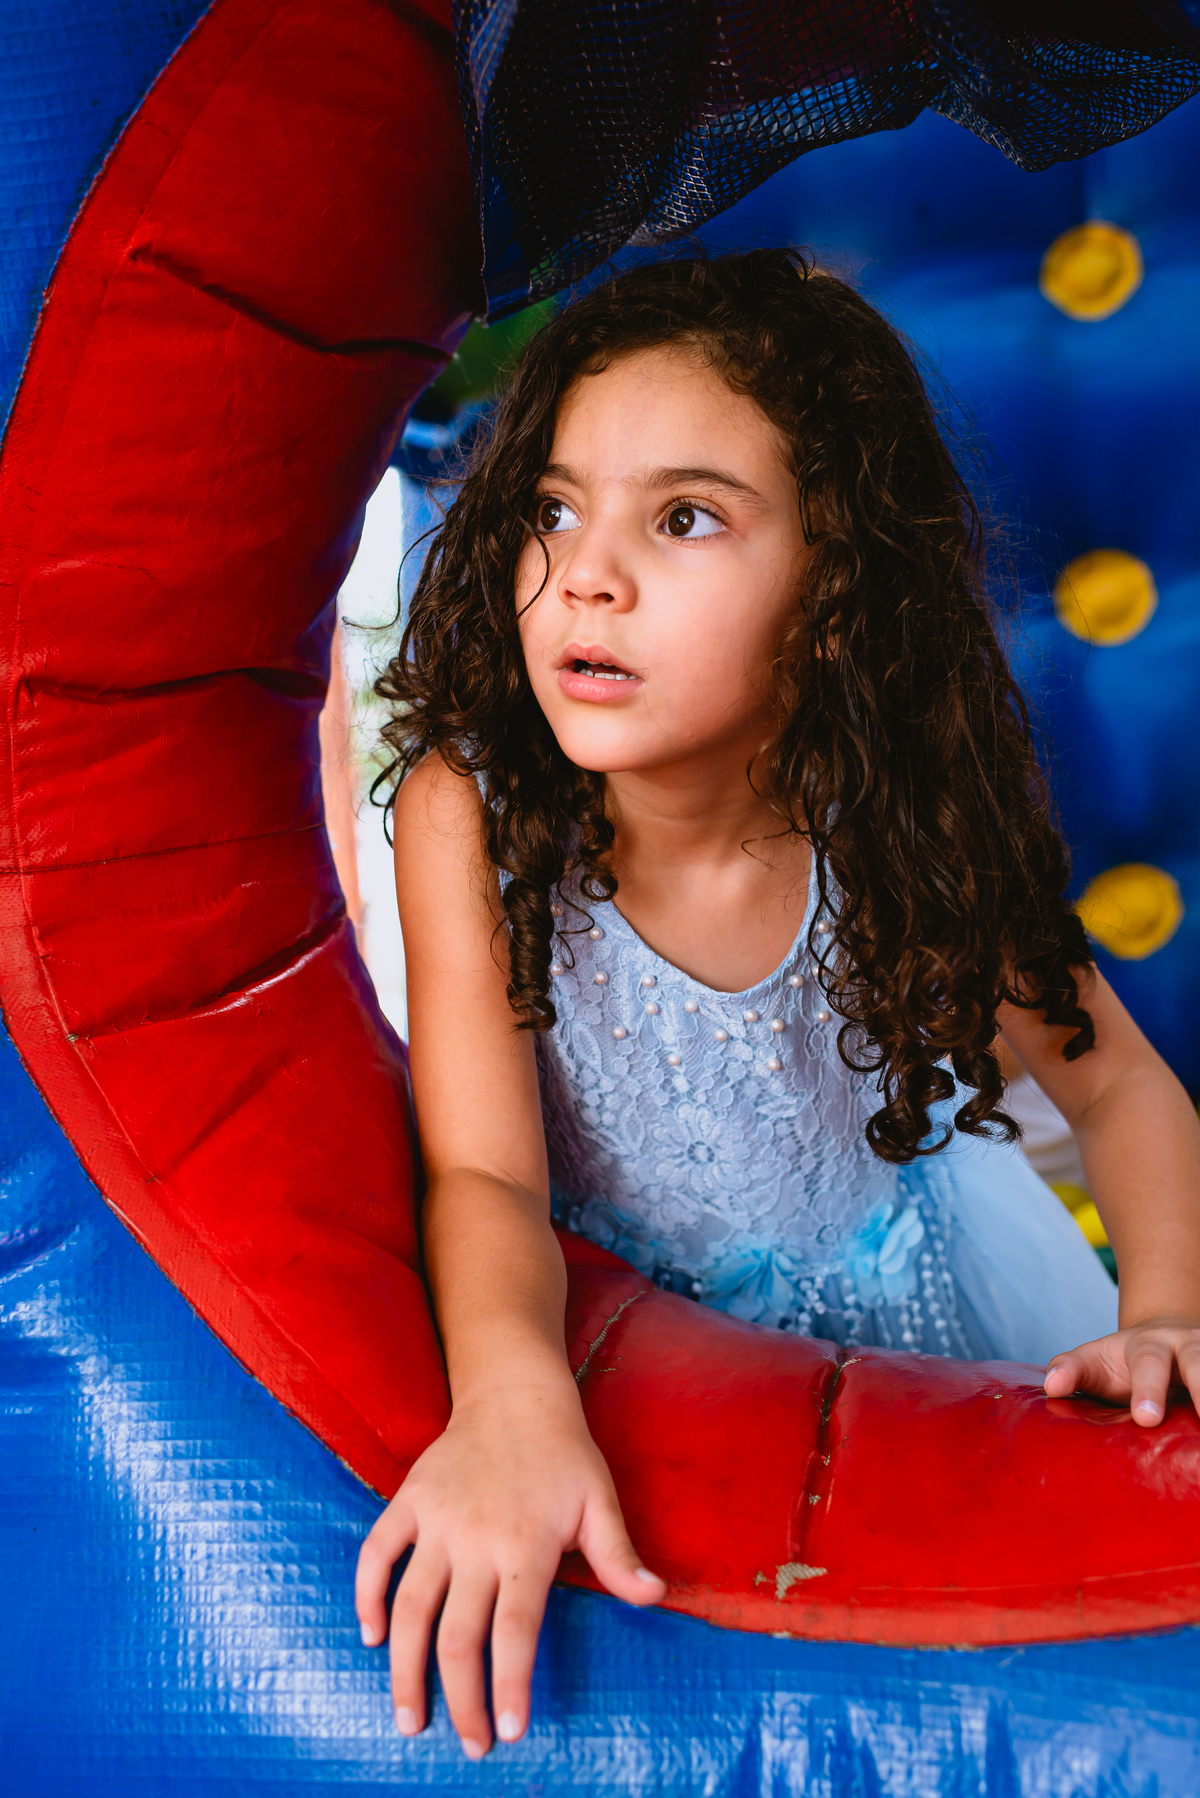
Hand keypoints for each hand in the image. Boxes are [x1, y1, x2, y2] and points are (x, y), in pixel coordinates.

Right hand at [355, 1381, 665, 1756]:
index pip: (515, 1629)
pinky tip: (370, 1637)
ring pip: (409, 1607)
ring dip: (405, 1669)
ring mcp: (436, 1521)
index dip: (510, 1683)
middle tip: (471, 1745)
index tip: (510, 1731)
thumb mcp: (600, 1499)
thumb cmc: (564, 1453)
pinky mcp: (408, 1501)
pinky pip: (377, 1554)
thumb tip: (656, 1596)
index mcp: (526, 1543)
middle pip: (458, 1635)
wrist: (514, 1393)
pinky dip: (366, 1596)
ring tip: (409, 1720)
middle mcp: (475, 1538)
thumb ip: (619, 1555)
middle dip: (462, 1699)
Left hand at [1044, 1315, 1199, 1424]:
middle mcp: (1189, 1346)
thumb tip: (1051, 1387)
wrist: (1167, 1337)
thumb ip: (1071, 1370)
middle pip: (1199, 1362)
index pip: (1148, 1364)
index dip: (1148, 1391)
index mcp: (1149, 1345)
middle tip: (1197, 1419)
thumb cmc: (1122, 1362)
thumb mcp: (1094, 1360)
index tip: (1146, 1419)